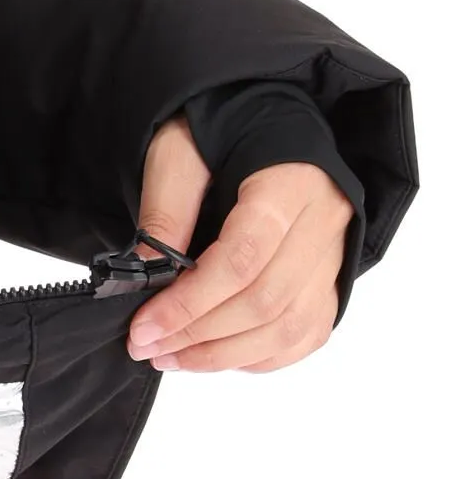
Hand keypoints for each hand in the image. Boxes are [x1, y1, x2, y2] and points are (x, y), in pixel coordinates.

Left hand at [126, 113, 354, 372]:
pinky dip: (260, 356)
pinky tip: (213, 357)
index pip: (243, 259)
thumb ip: (165, 211)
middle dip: (199, 335)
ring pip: (290, 326)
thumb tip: (147, 276)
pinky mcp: (331, 277)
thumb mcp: (177, 153)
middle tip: (146, 347)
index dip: (190, 302)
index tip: (143, 326)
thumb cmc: (217, 133)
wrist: (261, 120)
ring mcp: (334, 253)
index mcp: (289, 183)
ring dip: (224, 355)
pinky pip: (307, 334)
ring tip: (169, 358)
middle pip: (266, 300)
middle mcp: (324, 221)